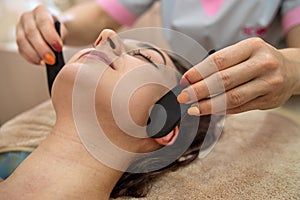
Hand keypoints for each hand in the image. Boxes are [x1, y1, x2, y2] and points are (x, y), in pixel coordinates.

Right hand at [16, 5, 63, 64]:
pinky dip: (30, 58)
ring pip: (22, 41)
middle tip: (52, 60)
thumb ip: (61, 36)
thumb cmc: (58, 30)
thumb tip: (57, 50)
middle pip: (31, 33)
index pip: (43, 22)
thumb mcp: (63, 29)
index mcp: (40, 11)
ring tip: (46, 63)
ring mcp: (20, 28)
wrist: (54, 32)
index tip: (59, 48)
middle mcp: (27, 17)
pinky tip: (40, 62)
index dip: (51, 36)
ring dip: (35, 54)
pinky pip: (21, 49)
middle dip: (42, 48)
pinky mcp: (18, 40)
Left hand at [178, 37, 298, 114]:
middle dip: (199, 91)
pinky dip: (221, 110)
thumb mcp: (243, 53)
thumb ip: (221, 65)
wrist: (291, 71)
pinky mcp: (269, 101)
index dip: (198, 72)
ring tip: (193, 109)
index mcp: (252, 46)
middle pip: (224, 80)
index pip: (219, 61)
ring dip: (208, 105)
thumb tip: (191, 81)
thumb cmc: (259, 60)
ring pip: (232, 98)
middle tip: (183, 97)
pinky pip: (240, 108)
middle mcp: (263, 64)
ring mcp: (269, 84)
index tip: (184, 80)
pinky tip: (209, 110)